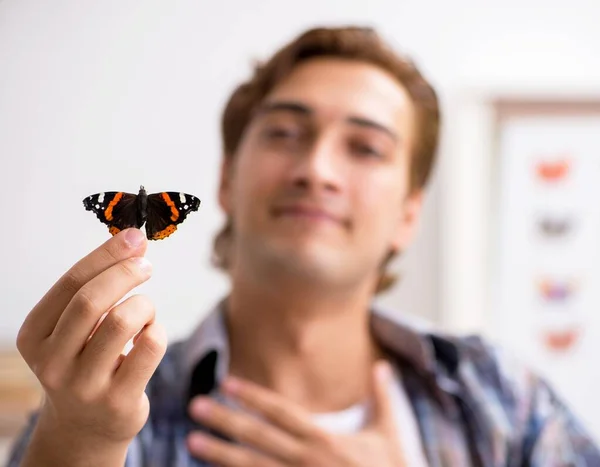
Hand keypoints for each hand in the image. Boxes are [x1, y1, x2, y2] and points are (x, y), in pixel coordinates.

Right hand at [16, 228, 166, 446]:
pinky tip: (150, 336)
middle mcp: (52, 362)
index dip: (107, 254)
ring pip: (124, 320)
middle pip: (93, 300)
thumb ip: (95, 287)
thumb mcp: (74, 327)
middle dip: (127, 272)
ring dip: (145, 305)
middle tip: (146, 266)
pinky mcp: (118, 400)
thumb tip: (133, 242)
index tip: (134, 237)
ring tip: (145, 311)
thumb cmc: (85, 360)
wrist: (86, 424)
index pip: (71, 283)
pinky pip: (150, 346)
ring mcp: (84, 385)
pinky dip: (158, 330)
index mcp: (34, 335)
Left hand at [186, 361, 405, 465]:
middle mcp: (306, 459)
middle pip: (257, 436)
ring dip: (219, 454)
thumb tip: (382, 365)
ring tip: (192, 442)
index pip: (281, 411)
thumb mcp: (389, 433)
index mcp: (325, 439)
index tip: (227, 383)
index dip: (253, 395)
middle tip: (196, 406)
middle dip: (225, 420)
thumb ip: (381, 397)